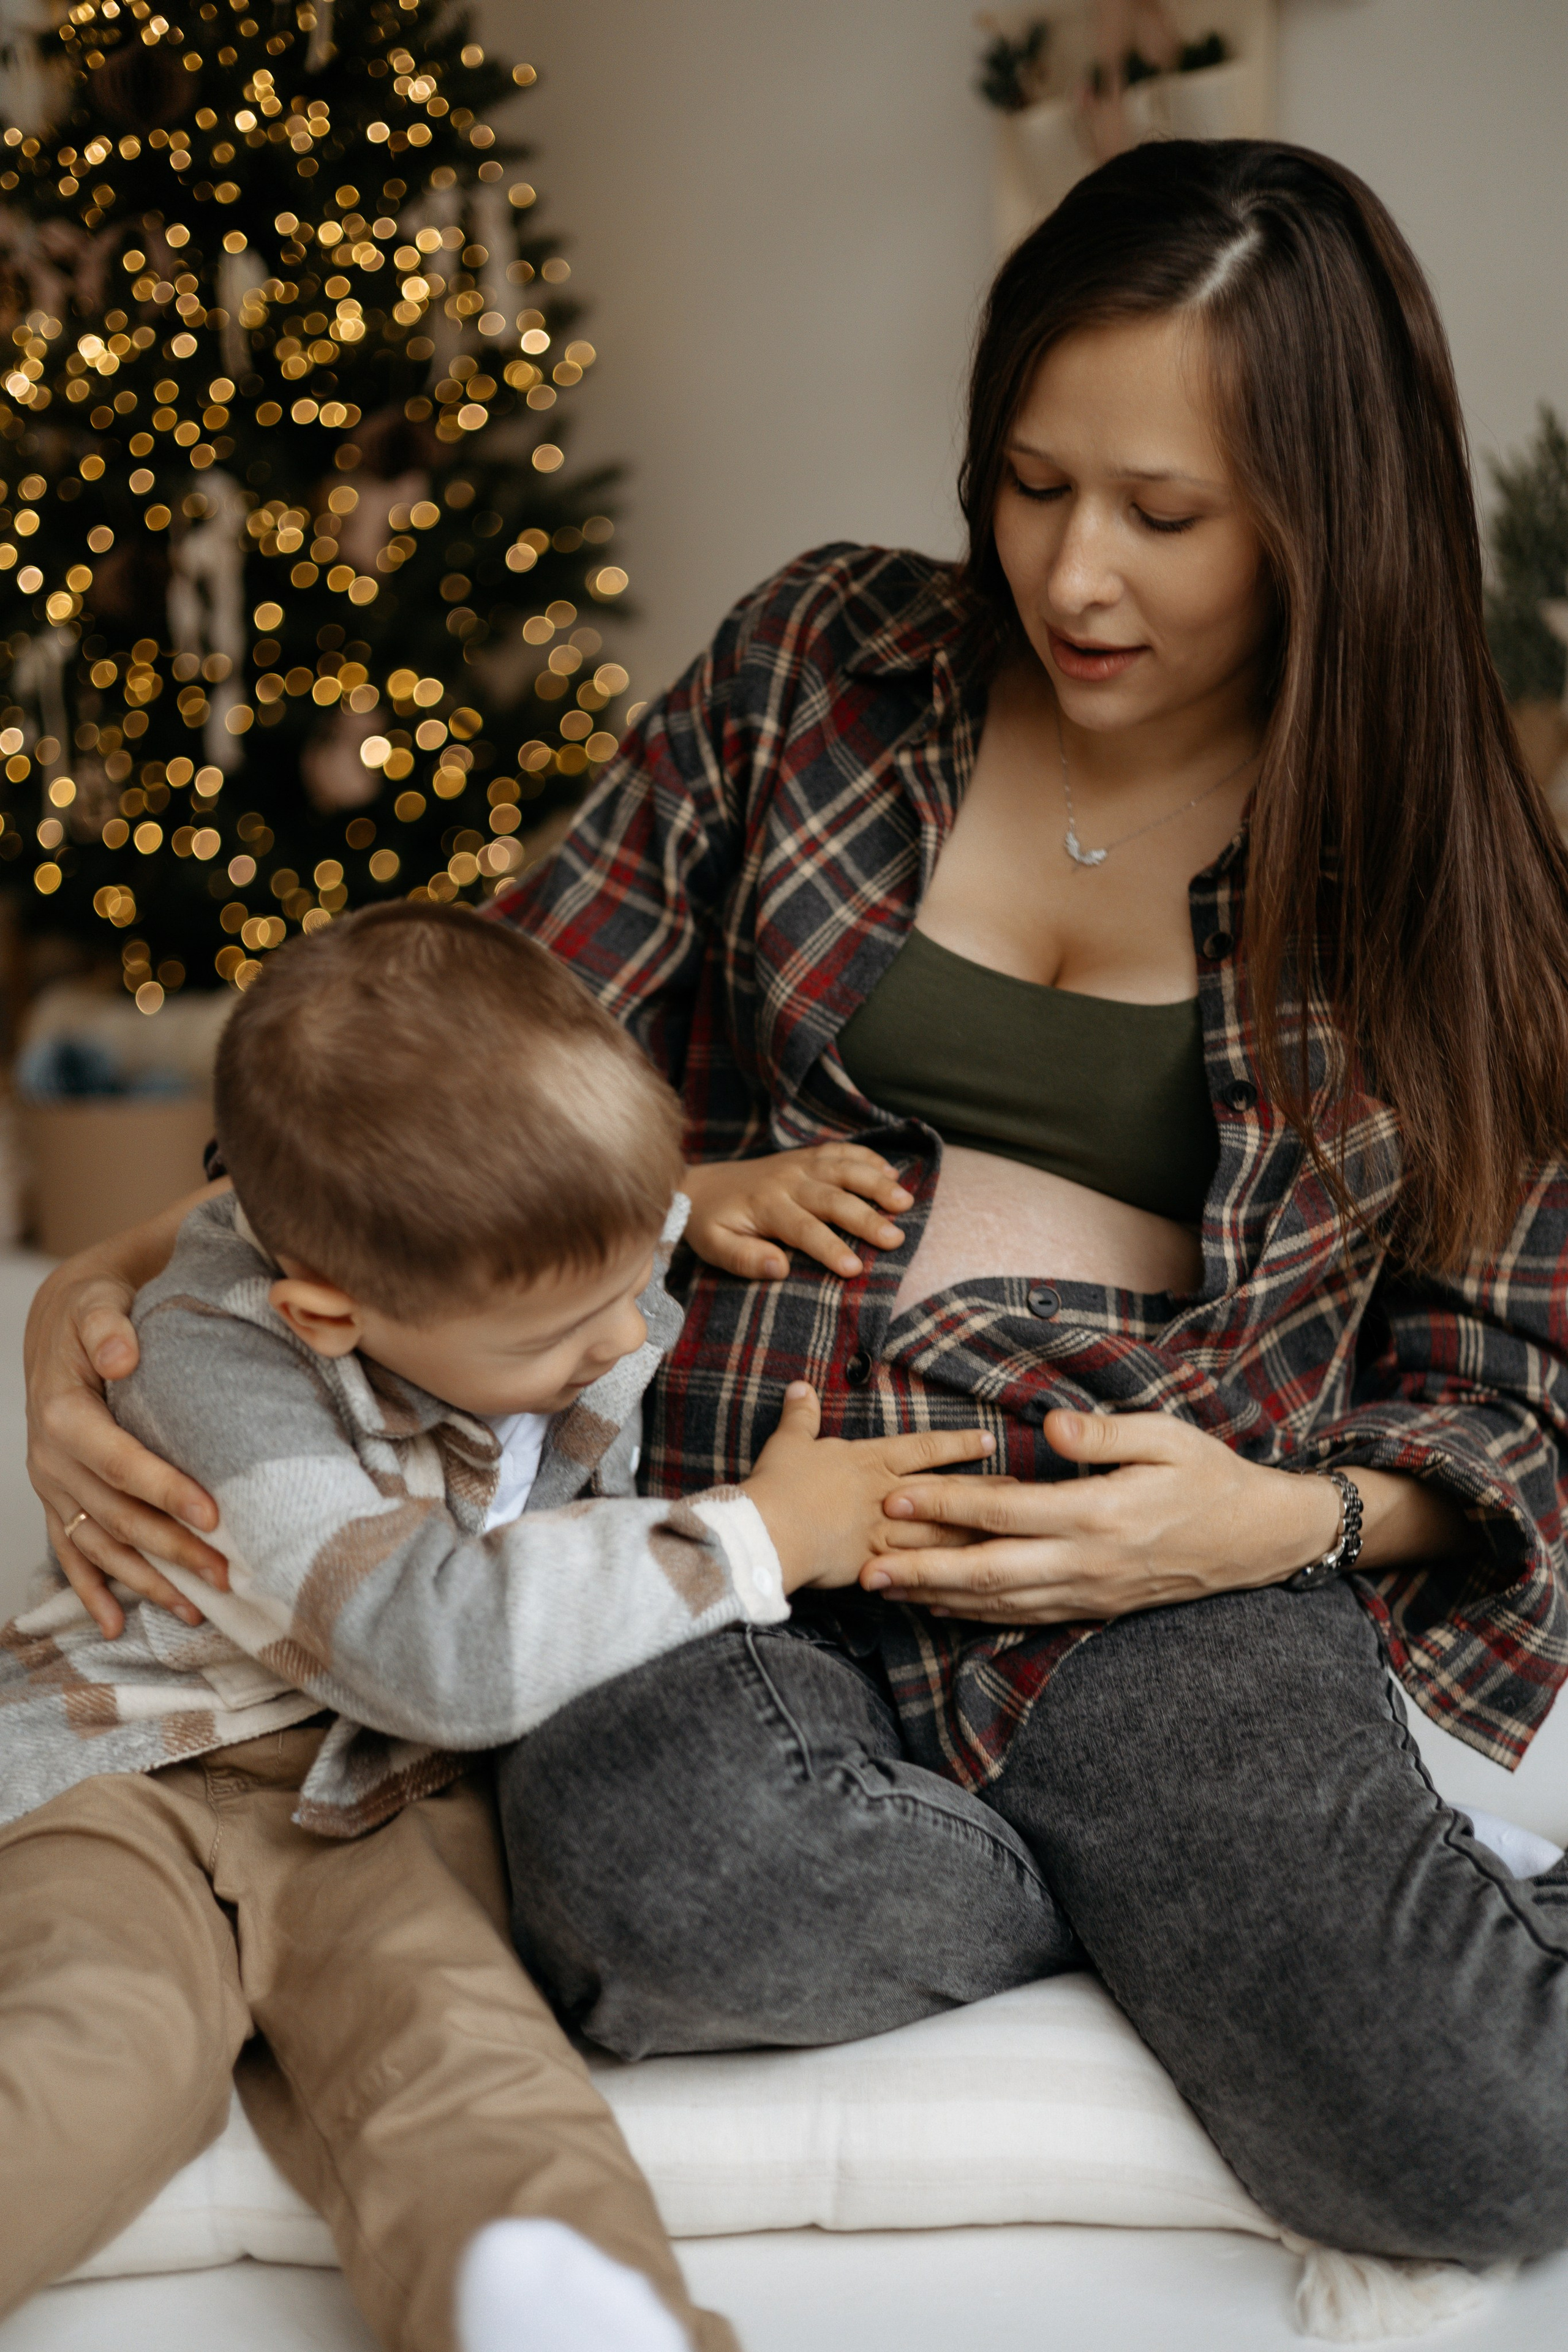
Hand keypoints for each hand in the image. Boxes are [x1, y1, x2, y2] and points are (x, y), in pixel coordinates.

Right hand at [25, 1253, 226, 1639]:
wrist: (63, 1320)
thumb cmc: (93, 1310)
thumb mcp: (96, 1303)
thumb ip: (107, 1327)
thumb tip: (122, 1357)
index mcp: (63, 1415)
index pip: (121, 1463)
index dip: (166, 1491)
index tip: (214, 1515)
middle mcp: (51, 1458)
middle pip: (117, 1515)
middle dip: (172, 1549)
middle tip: (227, 1573)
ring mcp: (53, 1485)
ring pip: (100, 1544)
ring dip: (146, 1581)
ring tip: (197, 1610)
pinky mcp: (58, 1497)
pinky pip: (71, 1551)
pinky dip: (91, 1591)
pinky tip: (115, 1625)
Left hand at [683, 1145, 913, 1280]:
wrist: (699, 1184)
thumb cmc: (710, 1223)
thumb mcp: (715, 1247)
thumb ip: (744, 1258)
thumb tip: (780, 1267)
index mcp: (766, 1206)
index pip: (804, 1229)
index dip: (830, 1248)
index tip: (855, 1269)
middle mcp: (787, 1181)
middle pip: (833, 1198)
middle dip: (866, 1218)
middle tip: (895, 1238)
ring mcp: (799, 1164)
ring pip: (843, 1169)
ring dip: (876, 1183)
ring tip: (905, 1201)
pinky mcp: (805, 1157)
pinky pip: (840, 1151)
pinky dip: (867, 1157)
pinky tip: (891, 1171)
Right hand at [743, 1383, 993, 1591]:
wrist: (768, 1530)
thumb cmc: (779, 1484)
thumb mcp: (789, 1442)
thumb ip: (800, 1416)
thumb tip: (800, 1386)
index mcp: (872, 1461)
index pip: (926, 1449)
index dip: (959, 1444)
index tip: (989, 1441)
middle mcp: (888, 1494)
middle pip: (948, 1492)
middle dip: (986, 1491)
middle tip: (1020, 1490)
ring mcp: (885, 1532)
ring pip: (943, 1532)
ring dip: (976, 1533)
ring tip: (1011, 1534)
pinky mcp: (876, 1565)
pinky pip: (917, 1570)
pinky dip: (943, 1573)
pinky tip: (968, 1579)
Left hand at [859, 1409, 1342, 1622]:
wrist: (1256, 1538)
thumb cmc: (1209, 1476)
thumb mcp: (1167, 1437)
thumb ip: (1104, 1434)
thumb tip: (1050, 1428)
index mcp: (1099, 1513)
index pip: (1005, 1510)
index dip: (946, 1505)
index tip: (895, 1496)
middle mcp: (1088, 1562)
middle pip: (989, 1572)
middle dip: (921, 1569)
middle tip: (865, 1564)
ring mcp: (1090, 1592)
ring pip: (1000, 1602)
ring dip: (938, 1597)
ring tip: (885, 1588)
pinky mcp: (1094, 1607)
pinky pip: (1024, 1616)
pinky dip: (977, 1614)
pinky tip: (940, 1606)